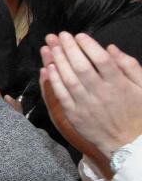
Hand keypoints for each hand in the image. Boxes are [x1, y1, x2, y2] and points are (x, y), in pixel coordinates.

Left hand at [41, 32, 141, 162]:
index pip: (101, 60)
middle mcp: (101, 94)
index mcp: (120, 85)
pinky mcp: (75, 115)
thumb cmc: (139, 113)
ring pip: (69, 79)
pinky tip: (48, 68)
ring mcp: (87, 105)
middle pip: (81, 67)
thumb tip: (111, 48)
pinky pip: (62, 96)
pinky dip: (54, 81)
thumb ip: (130, 66)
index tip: (79, 35)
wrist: (129, 144)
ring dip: (57, 61)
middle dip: (68, 48)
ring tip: (50, 46)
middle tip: (59, 35)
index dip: (88, 46)